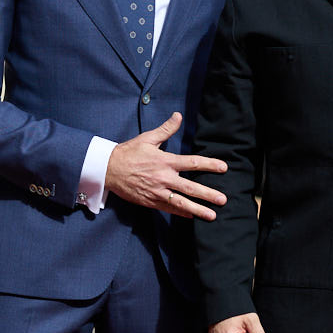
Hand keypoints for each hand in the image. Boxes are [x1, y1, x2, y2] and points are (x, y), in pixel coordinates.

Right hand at [105, 113, 227, 219]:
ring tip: (212, 216)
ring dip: (198, 209)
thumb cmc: (128, 152)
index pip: (192, 162)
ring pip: (181, 202)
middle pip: (190, 187)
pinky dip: (181, 213)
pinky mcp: (150, 201)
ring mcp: (157, 192)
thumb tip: (178, 116)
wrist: (108, 169)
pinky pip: (168, 208)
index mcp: (165, 161)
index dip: (209, 165)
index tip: (224, 168)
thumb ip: (166, 129)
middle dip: (208, 194)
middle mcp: (163, 178)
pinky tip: (192, 216)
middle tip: (223, 199)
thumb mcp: (147, 138)